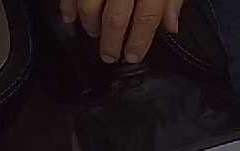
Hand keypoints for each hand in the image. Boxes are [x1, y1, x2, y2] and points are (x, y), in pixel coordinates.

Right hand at [61, 0, 184, 63]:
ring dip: (90, 24)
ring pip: (90, 5)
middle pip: (116, 17)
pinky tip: (69, 17)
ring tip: (93, 32)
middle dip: (111, 41)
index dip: (139, 40)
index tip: (131, 56)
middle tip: (109, 55)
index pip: (147, 17)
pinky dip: (67, 7)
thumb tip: (172, 27)